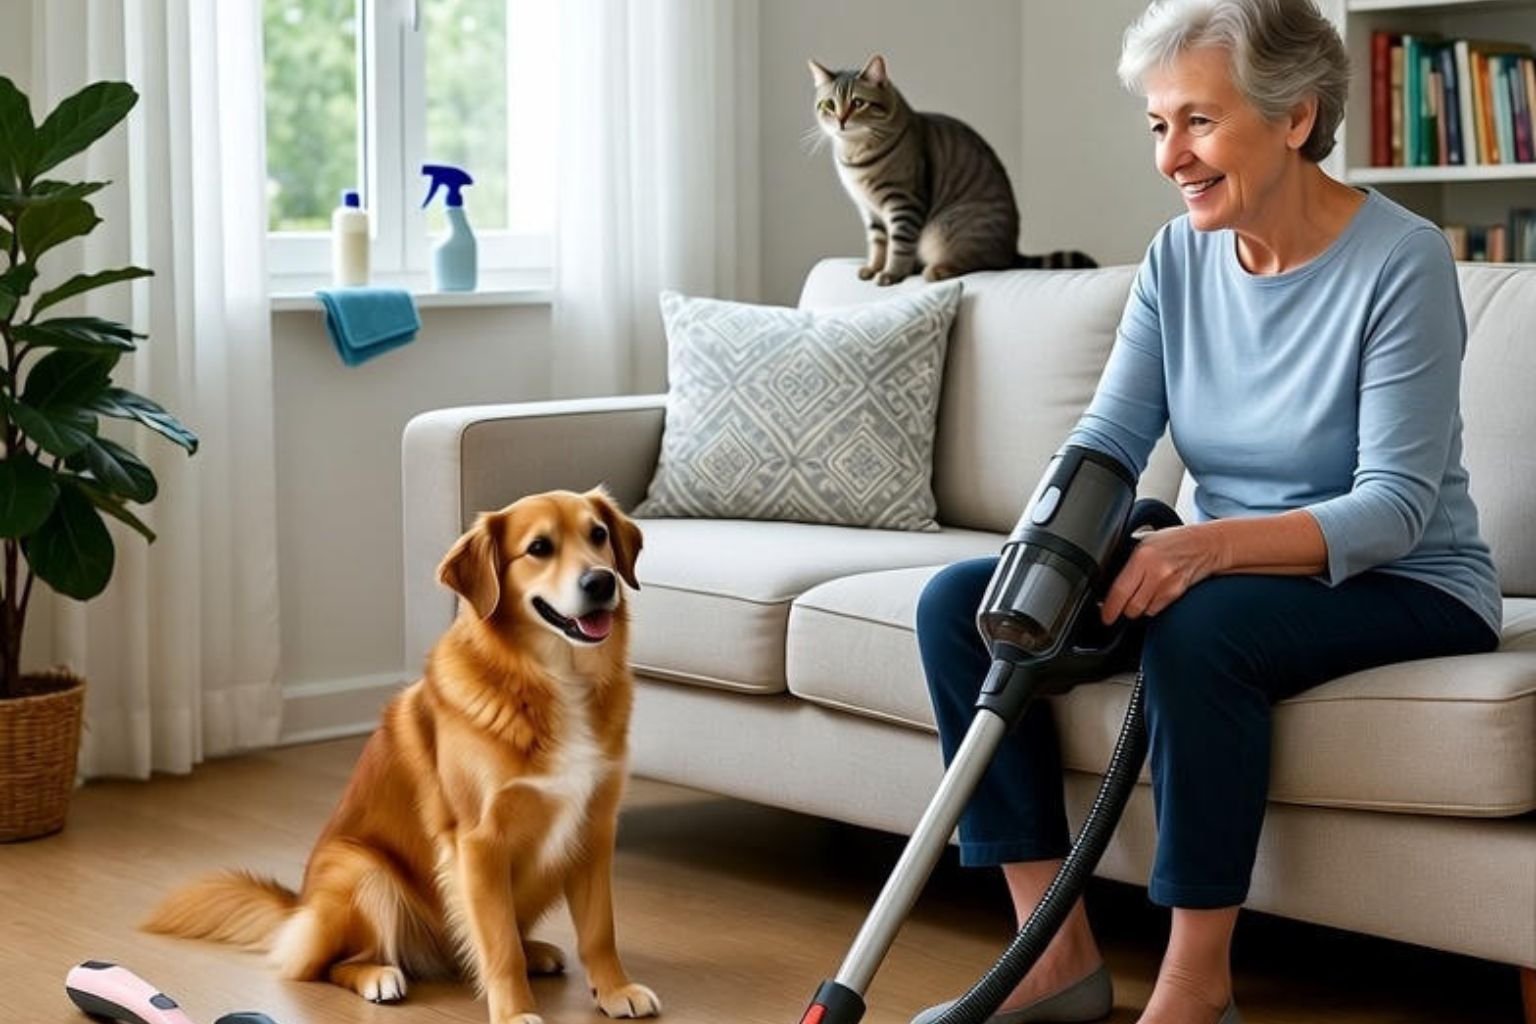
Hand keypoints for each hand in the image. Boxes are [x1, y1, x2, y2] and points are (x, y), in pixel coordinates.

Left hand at [1099, 524, 1226, 622]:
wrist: (1206, 544)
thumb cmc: (1174, 541)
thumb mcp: (1144, 541)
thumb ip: (1128, 560)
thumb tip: (1108, 578)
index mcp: (1142, 557)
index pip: (1120, 590)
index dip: (1109, 608)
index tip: (1105, 615)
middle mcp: (1155, 572)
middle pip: (1131, 607)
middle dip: (1122, 610)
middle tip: (1117, 606)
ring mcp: (1168, 585)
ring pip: (1143, 611)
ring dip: (1137, 608)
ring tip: (1138, 595)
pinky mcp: (1177, 593)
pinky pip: (1156, 609)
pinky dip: (1150, 607)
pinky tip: (1151, 595)